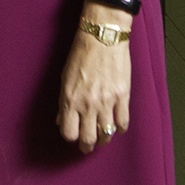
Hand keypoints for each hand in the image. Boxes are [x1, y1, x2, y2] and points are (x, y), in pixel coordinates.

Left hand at [57, 10, 131, 153]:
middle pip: (88, 139)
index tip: (73, 136)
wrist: (102, 38)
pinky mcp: (123, 98)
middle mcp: (87, 104)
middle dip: (87, 146)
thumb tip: (61, 119)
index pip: (68, 132)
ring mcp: (107, 102)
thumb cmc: (81, 54)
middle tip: (88, 146)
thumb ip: (63, 101)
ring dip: (104, 139)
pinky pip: (123, 124)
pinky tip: (116, 126)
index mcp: (70, 98)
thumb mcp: (65, 76)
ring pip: (106, 135)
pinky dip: (119, 128)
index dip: (70, 137)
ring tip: (102, 138)